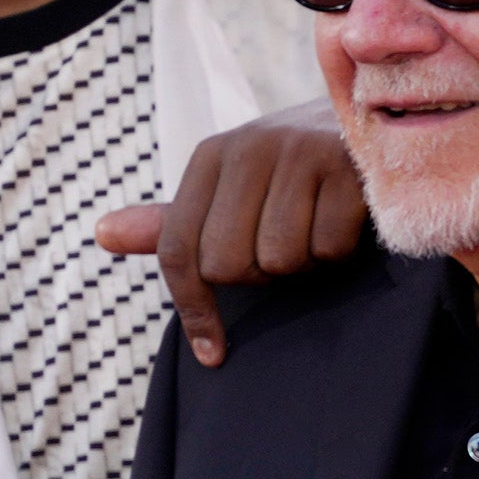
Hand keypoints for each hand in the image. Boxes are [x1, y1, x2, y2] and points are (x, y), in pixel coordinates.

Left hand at [96, 97, 365, 366]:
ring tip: (316, 231)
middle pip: (227, 264)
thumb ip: (175, 222)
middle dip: (261, 276)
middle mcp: (250, 146)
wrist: (377, 125)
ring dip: (304, 264)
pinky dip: (340, 251)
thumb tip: (102, 234)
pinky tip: (347, 222)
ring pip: (279, 259)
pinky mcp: (347, 164)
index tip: (213, 353)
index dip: (194, 310)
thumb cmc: (296, 174)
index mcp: (212, 156)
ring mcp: (299, 150)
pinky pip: (328, 247)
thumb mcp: (233, 192)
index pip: (179, 251)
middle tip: (286, 250)